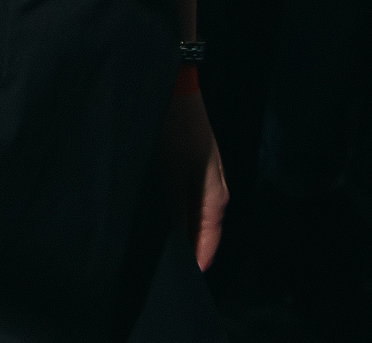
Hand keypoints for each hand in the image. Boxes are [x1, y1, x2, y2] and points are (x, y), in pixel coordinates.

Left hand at [158, 86, 226, 269]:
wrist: (177, 88)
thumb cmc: (175, 132)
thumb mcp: (172, 176)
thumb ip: (177, 213)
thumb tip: (177, 246)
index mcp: (216, 198)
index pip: (208, 245)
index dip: (193, 266)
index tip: (176, 284)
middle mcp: (215, 192)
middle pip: (203, 234)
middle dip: (185, 252)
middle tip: (160, 270)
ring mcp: (204, 179)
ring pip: (194, 218)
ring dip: (179, 233)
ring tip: (155, 249)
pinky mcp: (192, 168)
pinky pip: (187, 203)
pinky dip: (175, 215)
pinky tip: (157, 218)